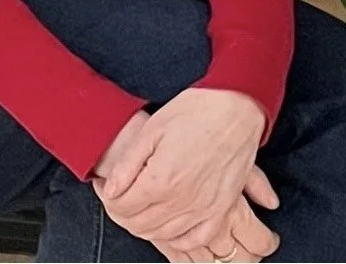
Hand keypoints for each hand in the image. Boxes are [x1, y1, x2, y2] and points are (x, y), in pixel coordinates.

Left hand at [91, 89, 271, 250]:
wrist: (238, 106)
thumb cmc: (197, 110)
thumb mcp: (153, 128)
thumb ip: (128, 163)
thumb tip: (110, 190)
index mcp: (160, 181)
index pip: (122, 208)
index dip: (110, 200)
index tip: (107, 188)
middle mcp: (180, 201)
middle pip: (139, 225)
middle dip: (124, 214)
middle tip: (122, 197)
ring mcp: (203, 208)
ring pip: (163, 235)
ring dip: (146, 225)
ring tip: (142, 206)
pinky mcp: (221, 208)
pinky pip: (195, 239)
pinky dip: (179, 239)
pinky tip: (172, 225)